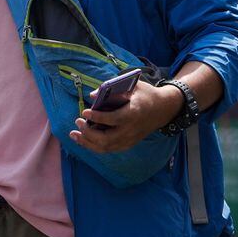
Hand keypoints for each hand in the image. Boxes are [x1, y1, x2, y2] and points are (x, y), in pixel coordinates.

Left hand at [68, 79, 183, 153]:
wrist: (163, 109)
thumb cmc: (146, 95)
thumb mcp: (133, 86)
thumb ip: (112, 90)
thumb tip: (91, 96)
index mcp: (134, 113)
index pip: (113, 119)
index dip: (98, 117)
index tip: (85, 112)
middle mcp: (131, 129)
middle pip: (107, 139)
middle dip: (88, 133)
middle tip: (78, 121)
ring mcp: (130, 139)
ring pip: (106, 147)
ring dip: (87, 142)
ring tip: (74, 134)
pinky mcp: (129, 144)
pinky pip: (109, 149)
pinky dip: (95, 146)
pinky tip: (84, 140)